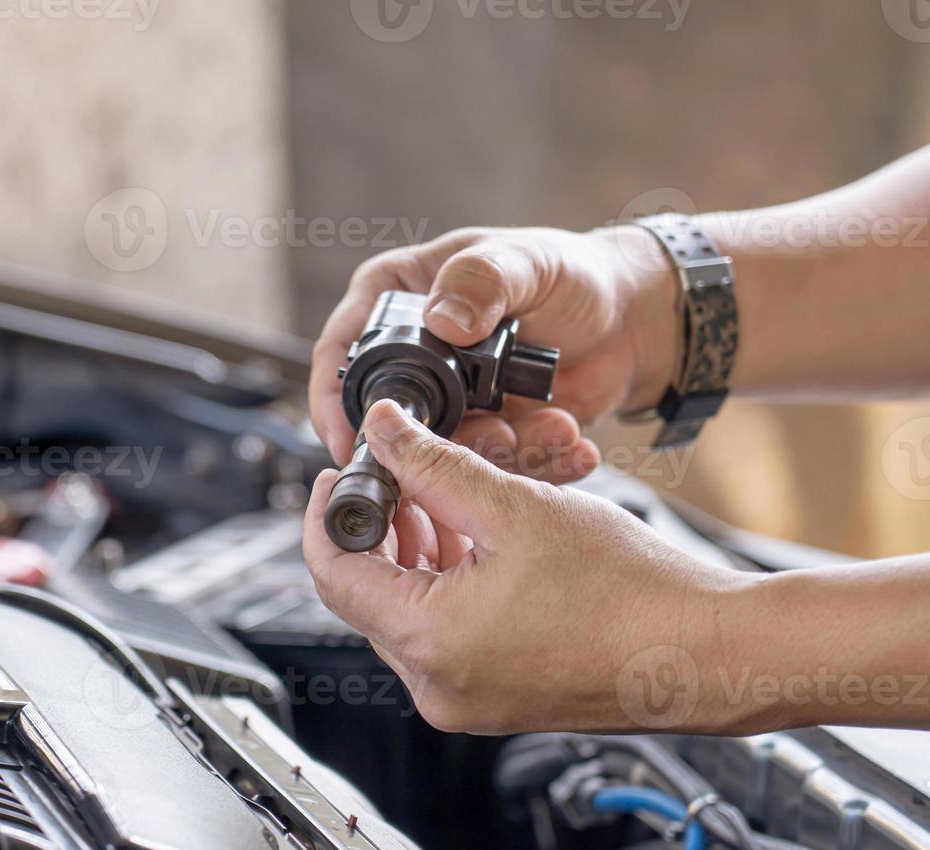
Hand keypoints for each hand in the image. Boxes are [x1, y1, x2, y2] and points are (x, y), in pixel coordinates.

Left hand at [303, 399, 749, 735]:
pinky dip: (446, 586)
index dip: (326, 516)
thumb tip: (385, 430)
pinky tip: (476, 542)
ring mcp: (465, 699)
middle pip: (367, 594)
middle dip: (378, 528)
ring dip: (414, 553)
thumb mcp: (515, 507)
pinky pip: (442, 636)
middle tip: (398, 475)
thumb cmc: (633, 593)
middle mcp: (436, 686)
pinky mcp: (494, 698)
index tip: (338, 475)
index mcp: (429, 642)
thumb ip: (433, 464)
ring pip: (405, 613)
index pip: (333, 574)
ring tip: (445, 500)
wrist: (710, 652)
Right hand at [309, 225, 679, 482]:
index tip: (346, 437)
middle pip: (388, 417)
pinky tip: (569, 438)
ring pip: (442, 455)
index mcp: (401, 298)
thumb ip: (482, 281)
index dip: (333, 397)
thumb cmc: (574, 272)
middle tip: (481, 439)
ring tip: (551, 426)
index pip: (343, 347)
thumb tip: (443, 320)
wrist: (635, 319)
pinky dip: (534, 463)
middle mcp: (418, 358)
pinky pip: (495, 469)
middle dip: (428, 446)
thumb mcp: (526, 260)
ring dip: (497, 453)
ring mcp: (454, 404)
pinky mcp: (492, 437)